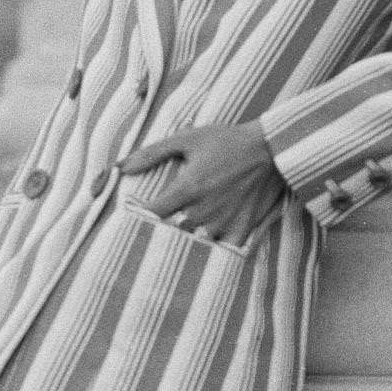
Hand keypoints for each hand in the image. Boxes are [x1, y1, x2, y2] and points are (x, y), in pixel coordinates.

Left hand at [119, 122, 286, 245]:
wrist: (271, 148)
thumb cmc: (227, 141)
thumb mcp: (187, 139)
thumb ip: (152, 153)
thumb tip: (120, 167)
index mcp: (186, 188)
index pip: (151, 214)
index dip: (142, 215)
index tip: (141, 212)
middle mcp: (202, 210)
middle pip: (171, 232)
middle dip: (164, 229)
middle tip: (163, 225)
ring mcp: (223, 222)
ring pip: (195, 242)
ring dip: (188, 239)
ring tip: (187, 233)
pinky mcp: (241, 229)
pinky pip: (223, 251)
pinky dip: (215, 249)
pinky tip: (210, 243)